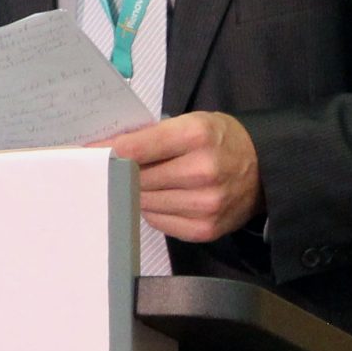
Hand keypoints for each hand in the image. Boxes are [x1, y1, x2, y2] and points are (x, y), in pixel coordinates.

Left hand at [99, 111, 261, 243]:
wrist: (266, 168)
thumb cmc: (220, 140)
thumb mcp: (190, 122)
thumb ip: (151, 136)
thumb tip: (105, 149)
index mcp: (196, 136)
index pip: (134, 148)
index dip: (105, 152)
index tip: (86, 155)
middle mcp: (202, 171)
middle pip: (136, 178)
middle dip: (121, 174)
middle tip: (112, 170)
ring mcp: (206, 204)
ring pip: (144, 202)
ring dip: (136, 193)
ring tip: (144, 183)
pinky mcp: (206, 229)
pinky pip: (159, 222)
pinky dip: (153, 210)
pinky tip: (163, 198)